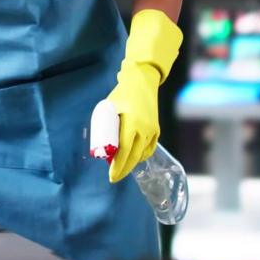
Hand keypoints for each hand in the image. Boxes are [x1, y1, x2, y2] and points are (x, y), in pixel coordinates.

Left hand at [106, 9, 182, 182]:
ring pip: (142, 154)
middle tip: (113, 178)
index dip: (117, 166)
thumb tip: (102, 146)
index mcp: (132, 124)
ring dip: (131, 162)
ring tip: (119, 167)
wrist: (142, 81)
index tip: (110, 175)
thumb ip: (107, 127)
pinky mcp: (156, 129)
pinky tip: (133, 158)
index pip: (123, 151)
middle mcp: (145, 129)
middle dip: (123, 169)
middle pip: (134, 157)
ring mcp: (153, 130)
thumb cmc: (122, 94)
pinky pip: (149, 148)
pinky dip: (141, 155)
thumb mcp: (109, 108)